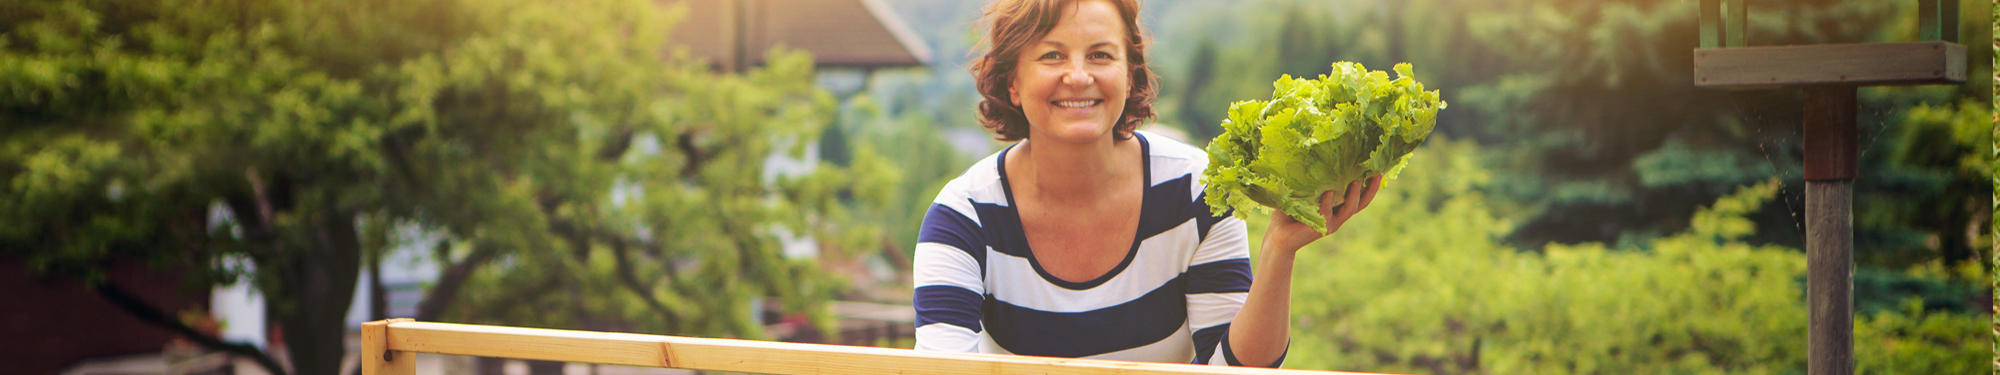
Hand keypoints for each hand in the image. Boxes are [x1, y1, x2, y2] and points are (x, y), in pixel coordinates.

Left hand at [1265, 174, 1381, 254]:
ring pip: (1349, 209)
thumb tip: (1310, 153)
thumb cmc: (1289, 212)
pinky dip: (1328, 202)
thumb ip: (1311, 181)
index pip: (1358, 195)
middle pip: (1362, 203)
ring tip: (1357, 180)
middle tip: (1378, 173)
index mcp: (1337, 207)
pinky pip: (1327, 213)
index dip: (1370, 185)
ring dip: (1354, 194)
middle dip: (1371, 189)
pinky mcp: (1320, 228)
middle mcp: (1338, 216)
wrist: (1278, 237)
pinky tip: (1329, 192)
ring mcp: (1331, 223)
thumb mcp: (1302, 193)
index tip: (1377, 168)